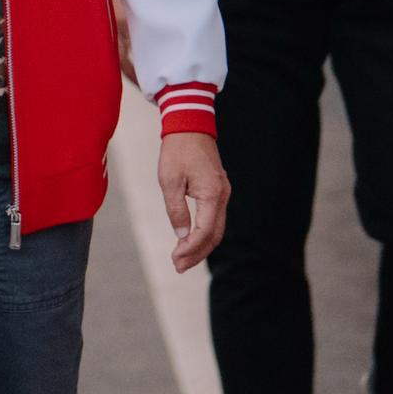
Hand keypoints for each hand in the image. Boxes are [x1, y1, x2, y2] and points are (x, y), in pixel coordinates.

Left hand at [156, 130, 228, 271]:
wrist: (190, 126)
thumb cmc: (177, 151)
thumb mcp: (169, 181)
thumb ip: (176, 209)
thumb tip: (181, 234)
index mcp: (212, 194)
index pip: (205, 231)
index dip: (190, 248)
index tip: (175, 258)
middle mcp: (222, 195)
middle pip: (214, 235)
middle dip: (197, 253)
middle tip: (178, 267)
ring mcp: (223, 193)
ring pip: (216, 229)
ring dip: (200, 246)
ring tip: (181, 260)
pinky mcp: (218, 191)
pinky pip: (214, 219)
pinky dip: (203, 233)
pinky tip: (189, 241)